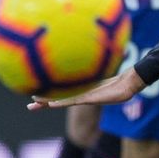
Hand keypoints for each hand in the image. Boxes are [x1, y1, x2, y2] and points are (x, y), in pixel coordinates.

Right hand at [28, 68, 145, 110]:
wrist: (129, 84)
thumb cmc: (118, 78)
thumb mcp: (103, 70)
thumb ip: (94, 64)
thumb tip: (88, 51)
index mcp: (82, 90)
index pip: (61, 93)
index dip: (48, 95)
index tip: (34, 95)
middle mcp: (81, 95)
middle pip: (58, 100)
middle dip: (43, 103)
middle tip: (29, 107)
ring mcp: (86, 97)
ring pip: (62, 101)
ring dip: (48, 103)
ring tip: (34, 105)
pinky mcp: (92, 98)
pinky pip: (73, 101)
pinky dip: (61, 103)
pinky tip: (51, 103)